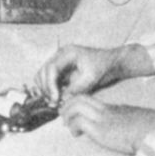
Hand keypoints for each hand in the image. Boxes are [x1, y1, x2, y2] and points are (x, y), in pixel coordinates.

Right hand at [35, 43, 154, 105]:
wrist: (112, 63)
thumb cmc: (104, 67)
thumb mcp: (92, 79)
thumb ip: (76, 88)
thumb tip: (62, 99)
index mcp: (67, 53)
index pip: (51, 68)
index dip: (50, 85)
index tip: (55, 98)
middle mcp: (60, 55)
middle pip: (43, 71)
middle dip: (46, 88)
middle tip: (53, 103)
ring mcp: (59, 62)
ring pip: (42, 76)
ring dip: (45, 90)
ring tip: (54, 102)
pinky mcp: (61, 70)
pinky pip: (49, 80)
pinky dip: (49, 90)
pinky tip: (56, 99)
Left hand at [60, 95, 154, 153]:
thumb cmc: (150, 130)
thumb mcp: (135, 122)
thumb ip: (127, 122)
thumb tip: (125, 128)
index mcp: (113, 108)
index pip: (89, 99)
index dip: (78, 102)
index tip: (73, 111)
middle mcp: (106, 110)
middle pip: (80, 98)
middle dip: (68, 105)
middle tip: (64, 116)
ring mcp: (103, 118)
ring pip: (76, 106)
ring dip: (67, 115)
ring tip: (67, 125)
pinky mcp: (101, 129)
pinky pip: (79, 121)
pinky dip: (73, 126)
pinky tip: (76, 134)